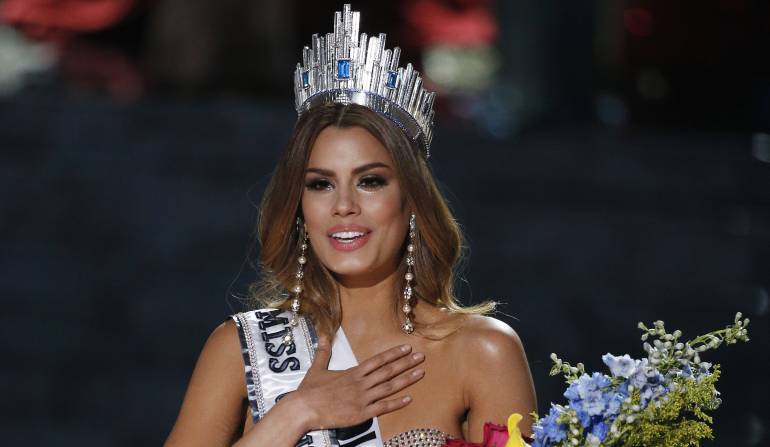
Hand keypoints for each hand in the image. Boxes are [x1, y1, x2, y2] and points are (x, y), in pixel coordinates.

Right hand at [293, 336, 424, 430]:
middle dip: (406, 363)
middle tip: (421, 357)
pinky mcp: (361, 413)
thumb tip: (323, 335)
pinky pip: (383, 407)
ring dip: (406, 380)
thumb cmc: (309, 390)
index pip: (378, 360)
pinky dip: (397, 403)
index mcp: (353, 372)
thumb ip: (323, 352)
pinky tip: (409, 398)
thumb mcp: (317, 368)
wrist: (304, 408)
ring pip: (389, 387)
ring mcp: (362, 398)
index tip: (407, 347)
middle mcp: (360, 383)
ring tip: (421, 373)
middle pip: (388, 371)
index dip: (394, 353)